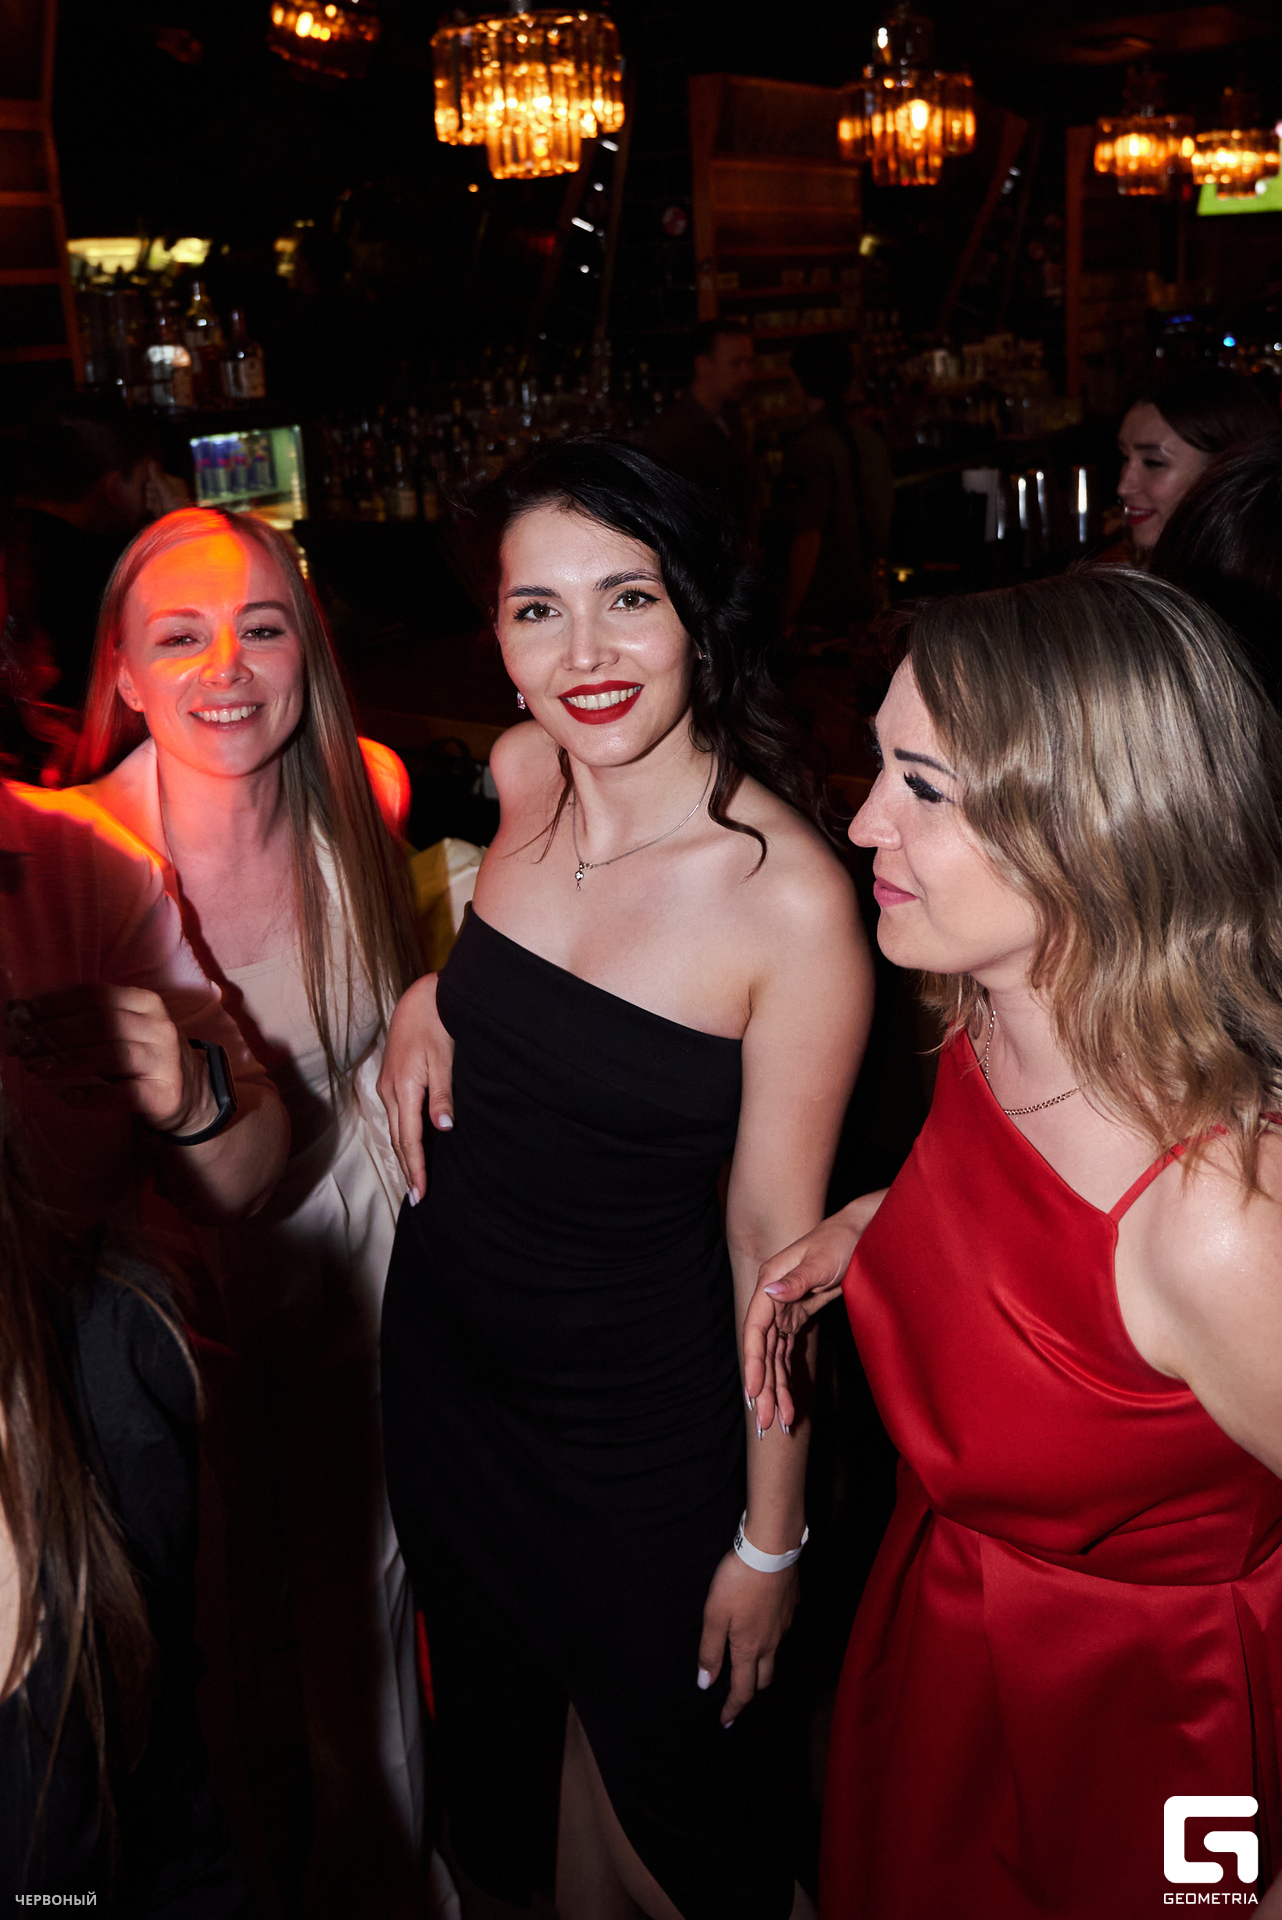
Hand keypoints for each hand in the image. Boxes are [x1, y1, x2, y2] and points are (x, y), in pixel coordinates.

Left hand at [5, 985, 216, 1133]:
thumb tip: (19, 1010)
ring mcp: (164, 1061)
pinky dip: (92, 1096)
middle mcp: (159, 1027)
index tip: (21, 1016)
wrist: (190, 1094)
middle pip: (100, 1023)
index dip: (55, 1004)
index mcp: (146, 1003)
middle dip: (54, 1034)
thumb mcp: (121, 1030)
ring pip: (110, 1054)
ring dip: (66, 1061)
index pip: (96, 994)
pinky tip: (67, 1096)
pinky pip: (123, 1094)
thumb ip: (81, 1019)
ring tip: (35, 1067)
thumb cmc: (142, 1057)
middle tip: (21, 1047)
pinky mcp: (163, 1094)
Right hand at [376, 973, 453, 1203]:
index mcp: (403, 1088)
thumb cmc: (438, 1025)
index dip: (415, 1168)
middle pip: (397, 1139)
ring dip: (403, 1153)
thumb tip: (442, 1129)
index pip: (408, 1139)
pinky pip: (395, 1115)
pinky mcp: (390, 1078)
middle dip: (406, 1168)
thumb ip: (443, 1096)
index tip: (420, 1194)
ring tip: (413, 1178)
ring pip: (394, 1128)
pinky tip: (411, 1144)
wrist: (422, 998)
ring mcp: (386, 1084)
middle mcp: (389, 1090)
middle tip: (416, 1197)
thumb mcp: (445, 1060)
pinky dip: (402, 1135)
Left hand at [697, 1549, 798, 1727]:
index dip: (733, 1709)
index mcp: (749, 1648)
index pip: (742, 1690)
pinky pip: (781, 1629)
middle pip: (763, 1678)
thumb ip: (710, 1651)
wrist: (771, 1549)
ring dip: (761, 1664)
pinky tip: (762, 1621)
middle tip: (737, 1693)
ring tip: (748, 1659)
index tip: (725, 1722)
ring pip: (774, 1654)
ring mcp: (784, 1624)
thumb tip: (706, 1684)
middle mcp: (771, 1642)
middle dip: (750, 1690)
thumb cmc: (737, 1583)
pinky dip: (770, 1635)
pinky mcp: (791, 1605)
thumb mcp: (714, 1616)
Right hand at [744, 1191, 887, 1433]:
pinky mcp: (798, 1318)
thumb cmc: (841, 1242)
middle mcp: (772, 1298)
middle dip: (764, 1387)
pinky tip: (789, 1402)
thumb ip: (796, 1281)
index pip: (755, 1330)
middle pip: (763, 1350)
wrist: (862, 1233)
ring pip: (774, 1358)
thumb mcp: (822, 1261)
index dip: (753, 1363)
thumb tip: (770, 1295)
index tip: (754, 1393)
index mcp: (770, 1282)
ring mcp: (784, 1310)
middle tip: (765, 1422)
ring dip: (775, 1389)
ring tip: (780, 1422)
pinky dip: (787, 1378)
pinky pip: (787, 1354)